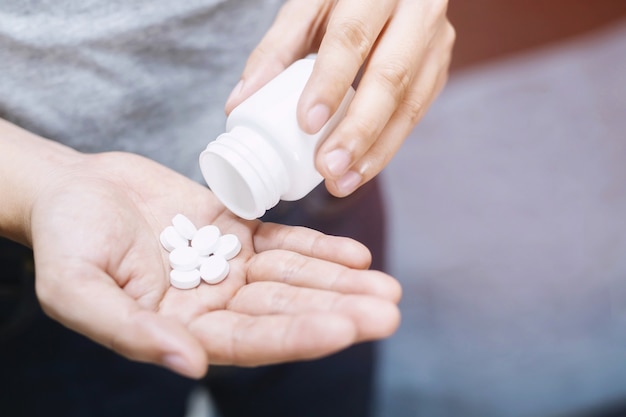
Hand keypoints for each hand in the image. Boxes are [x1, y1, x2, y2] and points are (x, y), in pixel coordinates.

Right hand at [29, 151, 400, 378]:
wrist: (73, 189)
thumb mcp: (77, 289)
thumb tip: (190, 363)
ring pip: (294, 277)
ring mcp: (229, 266)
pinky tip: (355, 255)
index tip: (344, 327)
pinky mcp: (236, 230)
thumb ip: (131, 331)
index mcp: (181, 329)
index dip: (297, 335)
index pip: (250, 340)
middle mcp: (214, 303)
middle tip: (388, 310)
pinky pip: (284, 241)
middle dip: (337, 310)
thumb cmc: (65, 241)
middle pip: (285, 310)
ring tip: (387, 285)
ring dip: (341, 280)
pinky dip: (319, 247)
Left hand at [225, 0, 454, 196]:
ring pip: (411, 103)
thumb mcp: (308, 8)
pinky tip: (361, 169)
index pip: (351, 37)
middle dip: (359, 129)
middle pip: (391, 76)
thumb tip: (239, 103)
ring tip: (342, 182)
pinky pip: (416, 113)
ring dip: (376, 149)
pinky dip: (387, 145)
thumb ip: (275, 50)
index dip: (329, 82)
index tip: (306, 123)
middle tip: (329, 167)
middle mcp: (416, 12)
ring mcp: (434, 42)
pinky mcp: (438, 68)